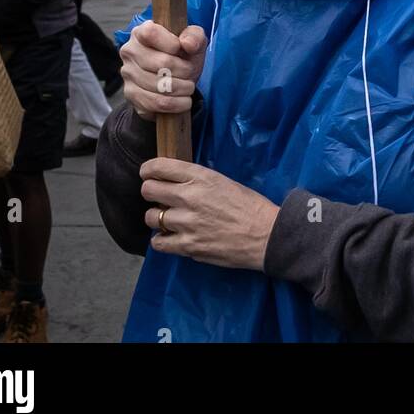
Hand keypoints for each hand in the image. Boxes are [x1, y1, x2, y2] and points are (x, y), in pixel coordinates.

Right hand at [120, 21, 206, 120]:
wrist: (174, 79)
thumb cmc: (182, 55)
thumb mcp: (193, 40)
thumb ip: (195, 36)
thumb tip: (188, 44)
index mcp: (141, 32)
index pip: (151, 33)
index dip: (171, 43)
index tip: (181, 49)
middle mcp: (130, 51)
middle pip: (160, 63)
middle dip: (184, 71)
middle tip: (190, 72)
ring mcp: (128, 74)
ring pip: (159, 86)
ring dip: (182, 89)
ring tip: (188, 87)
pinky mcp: (131, 94)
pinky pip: (155, 103)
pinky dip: (175, 104)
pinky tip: (183, 101)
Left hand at [141, 158, 279, 269]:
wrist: (265, 235)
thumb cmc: (248, 205)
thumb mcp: (222, 181)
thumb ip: (196, 180)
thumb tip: (175, 183)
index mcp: (200, 176)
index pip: (158, 167)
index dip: (148, 170)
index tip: (148, 174)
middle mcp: (189, 197)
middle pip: (148, 190)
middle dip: (150, 192)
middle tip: (159, 198)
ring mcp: (186, 223)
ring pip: (151, 217)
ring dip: (157, 218)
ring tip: (167, 220)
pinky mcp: (188, 246)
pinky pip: (158, 243)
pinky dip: (161, 241)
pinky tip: (170, 238)